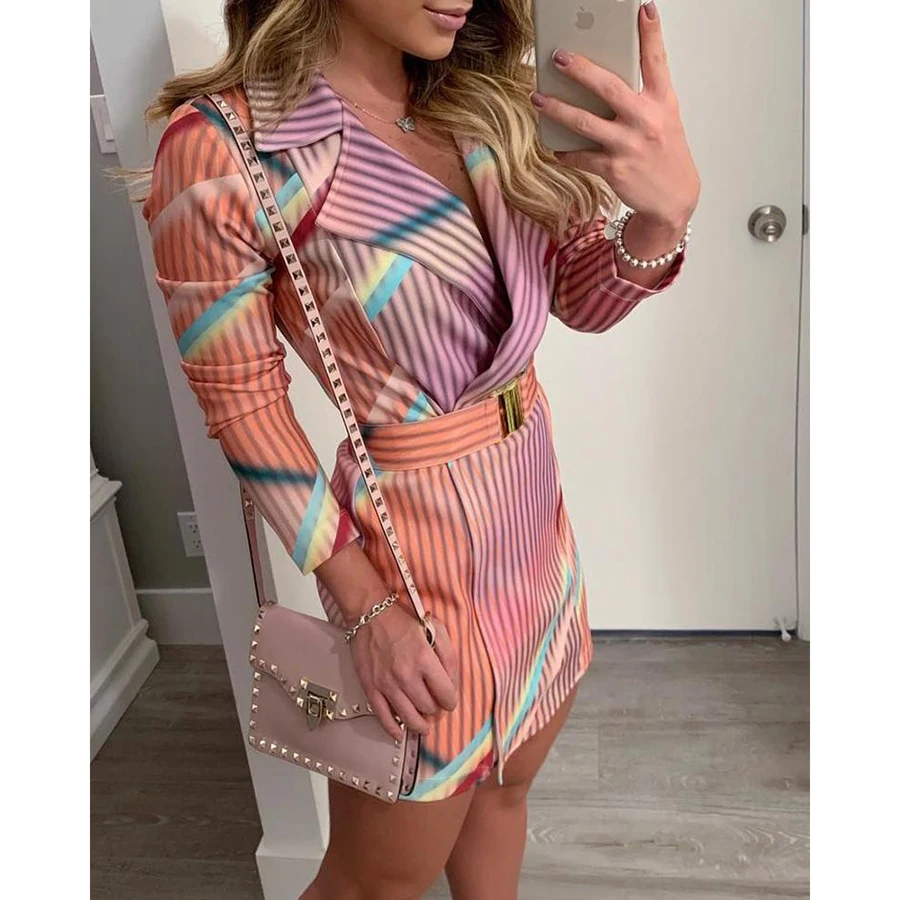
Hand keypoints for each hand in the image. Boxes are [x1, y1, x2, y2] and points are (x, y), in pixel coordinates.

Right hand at [349, 598, 458, 741]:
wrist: (370, 614)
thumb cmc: (403, 620)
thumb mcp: (436, 629)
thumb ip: (449, 655)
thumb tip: (452, 682)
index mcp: (424, 659)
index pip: (446, 695)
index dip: (451, 700)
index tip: (449, 700)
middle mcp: (406, 675)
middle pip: (428, 708)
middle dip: (435, 709)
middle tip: (433, 704)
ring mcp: (387, 684)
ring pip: (409, 718)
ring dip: (420, 725)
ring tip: (423, 725)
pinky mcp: (371, 688)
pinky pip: (383, 717)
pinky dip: (394, 729)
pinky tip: (400, 732)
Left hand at [531, 1, 699, 230]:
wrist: (674, 199)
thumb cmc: (665, 154)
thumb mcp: (664, 118)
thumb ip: (642, 96)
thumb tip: (603, 78)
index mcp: (661, 102)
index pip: (656, 61)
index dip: (650, 33)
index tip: (642, 8)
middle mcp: (646, 120)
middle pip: (609, 87)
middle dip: (580, 69)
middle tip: (559, 56)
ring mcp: (629, 145)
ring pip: (585, 122)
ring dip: (557, 109)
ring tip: (538, 98)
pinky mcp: (614, 170)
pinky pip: (581, 157)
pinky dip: (566, 152)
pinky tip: (555, 147)